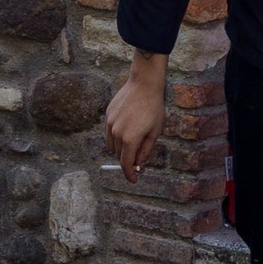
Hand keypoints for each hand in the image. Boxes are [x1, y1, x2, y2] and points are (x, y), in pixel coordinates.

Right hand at [105, 54, 166, 177]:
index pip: (126, 164)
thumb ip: (145, 150)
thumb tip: (138, 164)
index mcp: (130, 139)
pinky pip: (110, 132)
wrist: (144, 83)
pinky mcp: (108, 115)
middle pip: (119, 155)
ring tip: (135, 137)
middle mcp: (116, 133)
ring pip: (112, 145)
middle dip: (128, 158)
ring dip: (121, 147)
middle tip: (139, 156)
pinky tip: (129, 125)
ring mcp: (110, 123)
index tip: (134, 180)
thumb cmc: (153, 107)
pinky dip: (117, 135)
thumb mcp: (154, 131)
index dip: (129, 174)